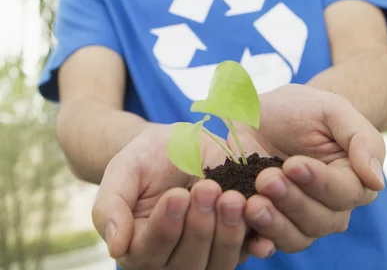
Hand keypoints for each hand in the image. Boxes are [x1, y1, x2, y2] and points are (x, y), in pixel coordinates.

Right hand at [91, 124, 273, 268]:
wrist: (176, 146)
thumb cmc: (144, 159)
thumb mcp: (122, 171)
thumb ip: (111, 206)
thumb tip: (115, 247)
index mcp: (139, 249)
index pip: (151, 252)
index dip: (166, 226)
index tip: (177, 195)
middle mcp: (171, 262)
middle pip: (188, 263)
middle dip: (200, 227)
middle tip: (208, 188)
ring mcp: (205, 257)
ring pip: (218, 264)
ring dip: (228, 233)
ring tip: (232, 197)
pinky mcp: (234, 244)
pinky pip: (246, 250)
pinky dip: (254, 238)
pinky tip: (257, 214)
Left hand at [228, 84, 385, 253]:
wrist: (268, 112)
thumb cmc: (306, 108)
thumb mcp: (333, 110)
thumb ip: (360, 139)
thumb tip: (375, 179)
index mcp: (351, 181)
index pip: (344, 193)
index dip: (319, 182)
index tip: (292, 164)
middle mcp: (329, 207)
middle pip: (319, 220)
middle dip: (291, 201)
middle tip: (266, 180)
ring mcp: (297, 217)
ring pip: (295, 237)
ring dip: (274, 224)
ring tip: (252, 205)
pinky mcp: (269, 220)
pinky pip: (268, 242)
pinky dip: (259, 242)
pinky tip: (247, 233)